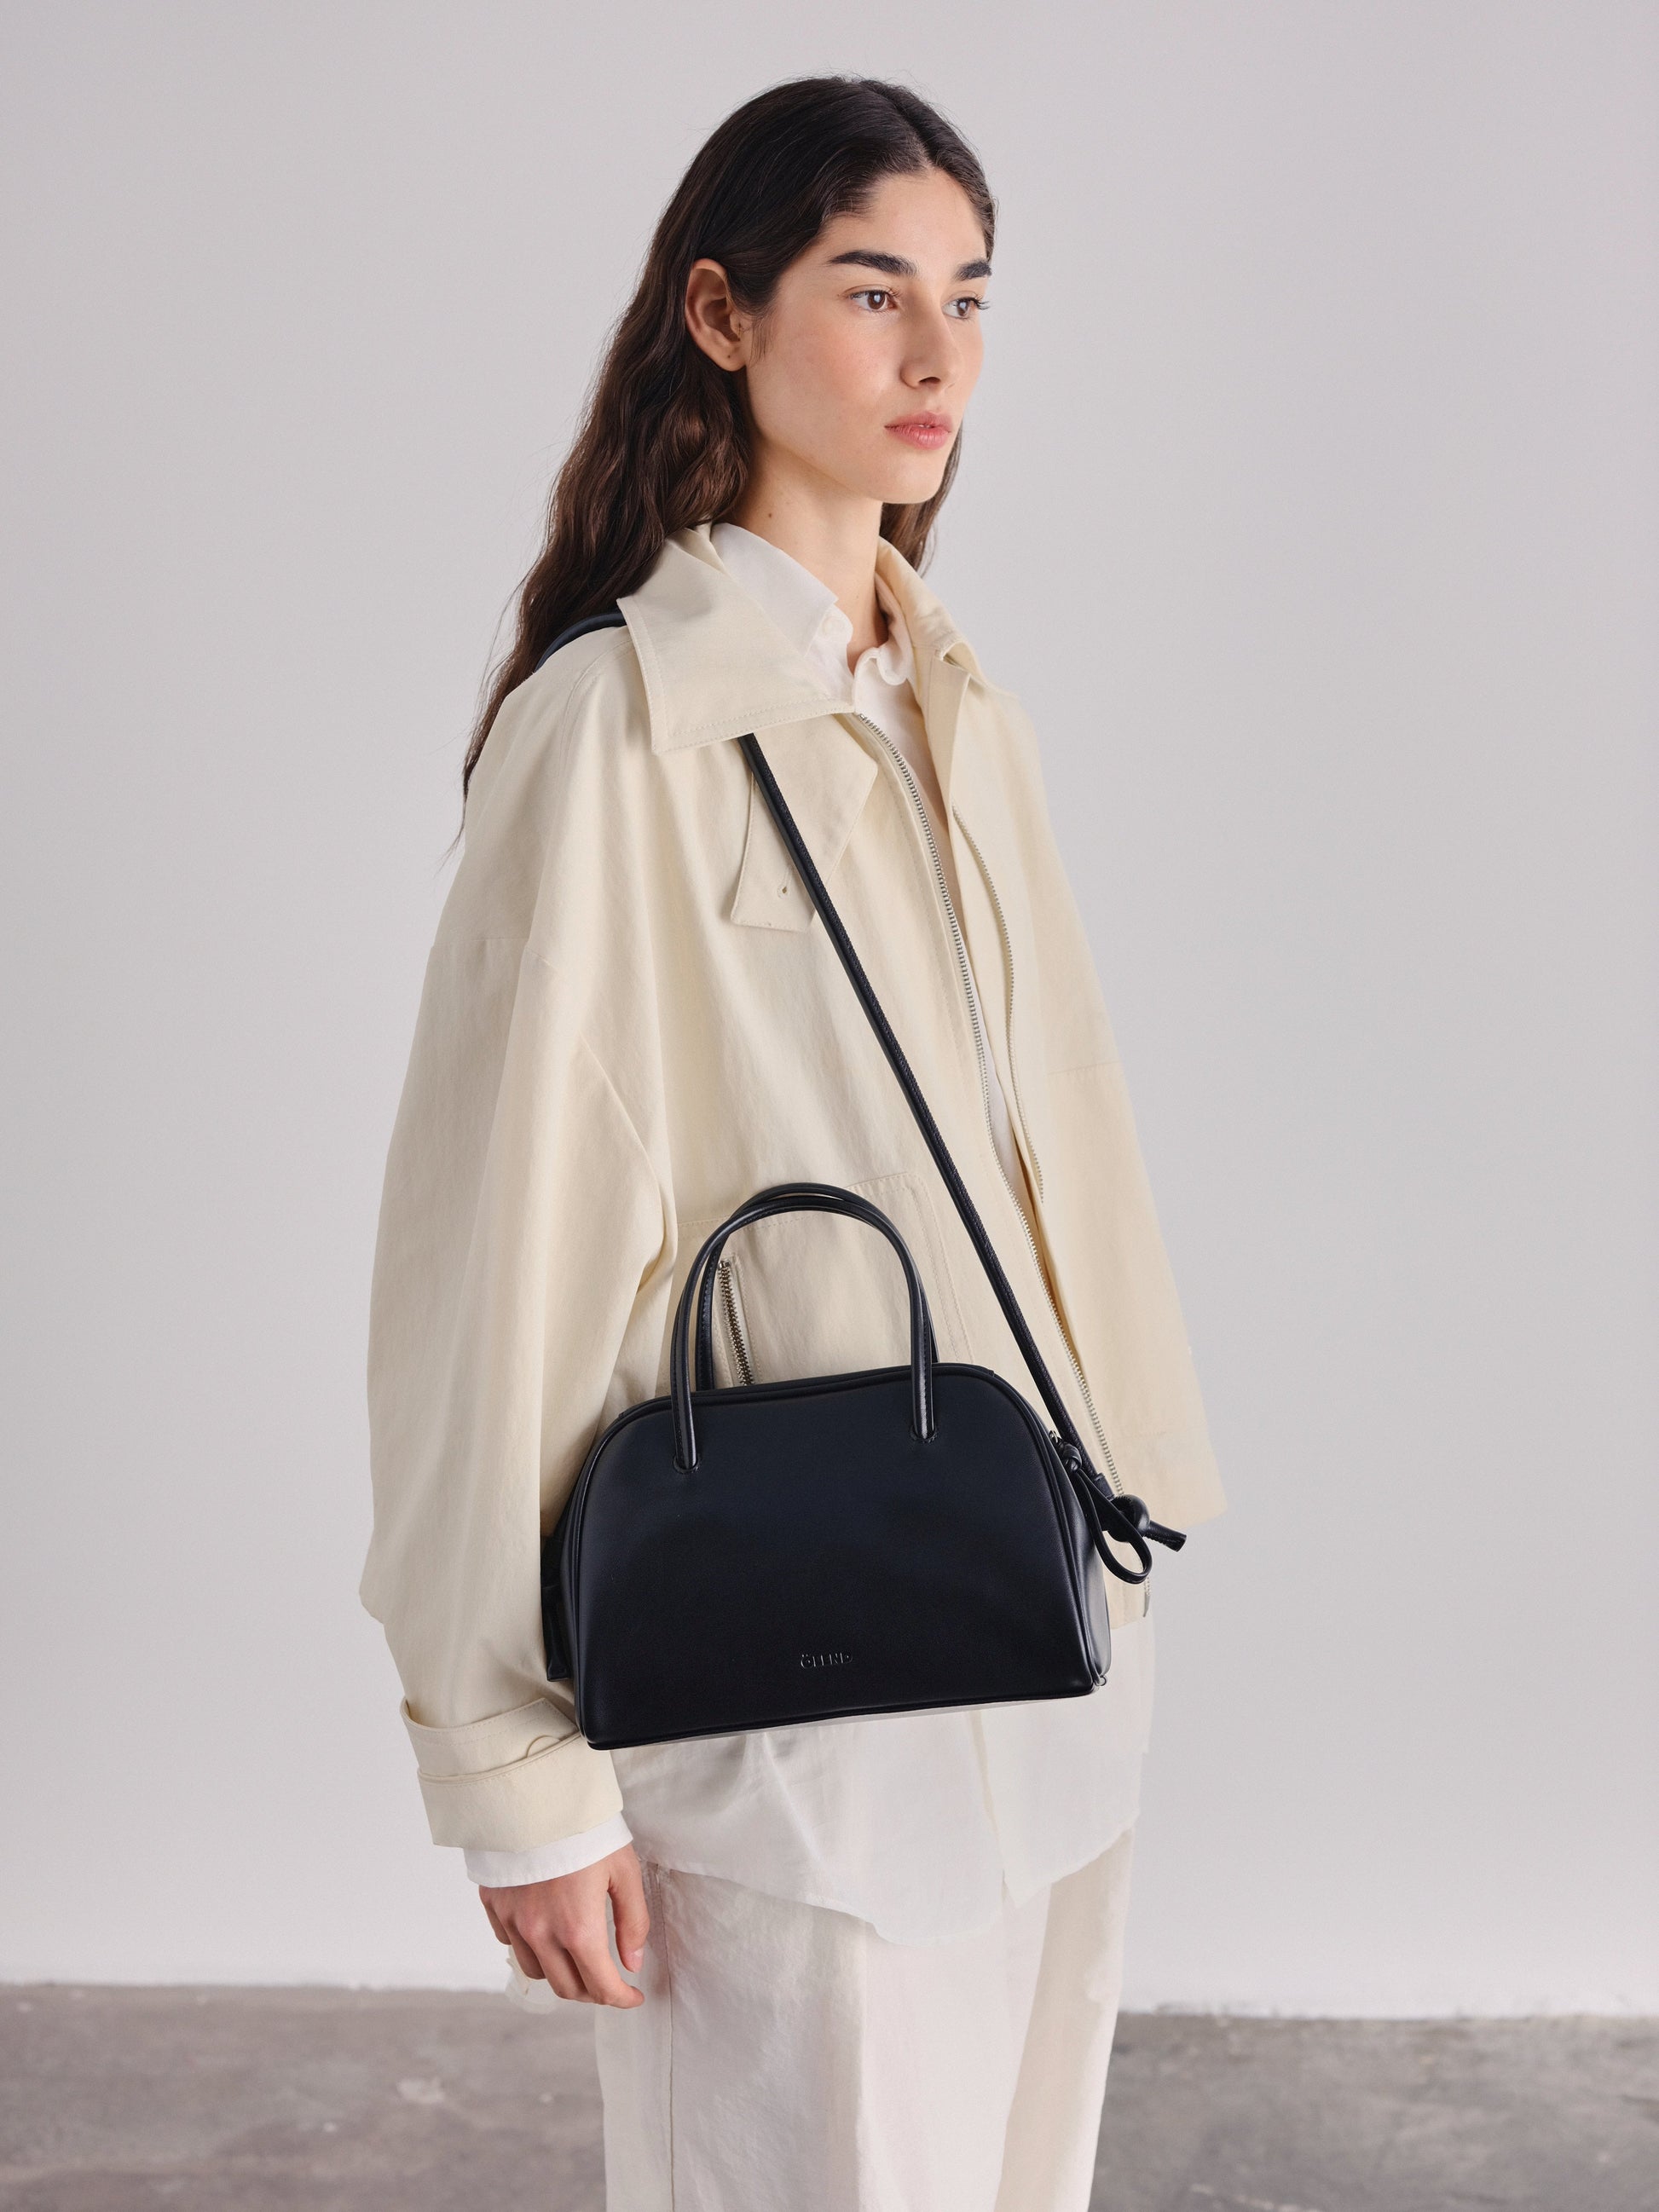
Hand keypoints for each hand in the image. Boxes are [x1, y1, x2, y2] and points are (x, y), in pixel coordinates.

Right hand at [480, 1843, 648, 2007]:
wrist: (537, 1797)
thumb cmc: (585, 1831)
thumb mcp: (624, 1871)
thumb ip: (633, 1922)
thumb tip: (632, 1963)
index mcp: (578, 1928)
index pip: (600, 1986)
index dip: (621, 1999)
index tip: (633, 1997)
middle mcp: (541, 1934)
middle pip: (566, 1988)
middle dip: (592, 1992)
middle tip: (609, 1980)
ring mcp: (513, 1922)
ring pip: (537, 1972)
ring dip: (561, 1973)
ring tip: (577, 1957)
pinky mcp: (494, 1906)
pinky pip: (511, 1944)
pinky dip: (531, 1948)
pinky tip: (546, 1932)